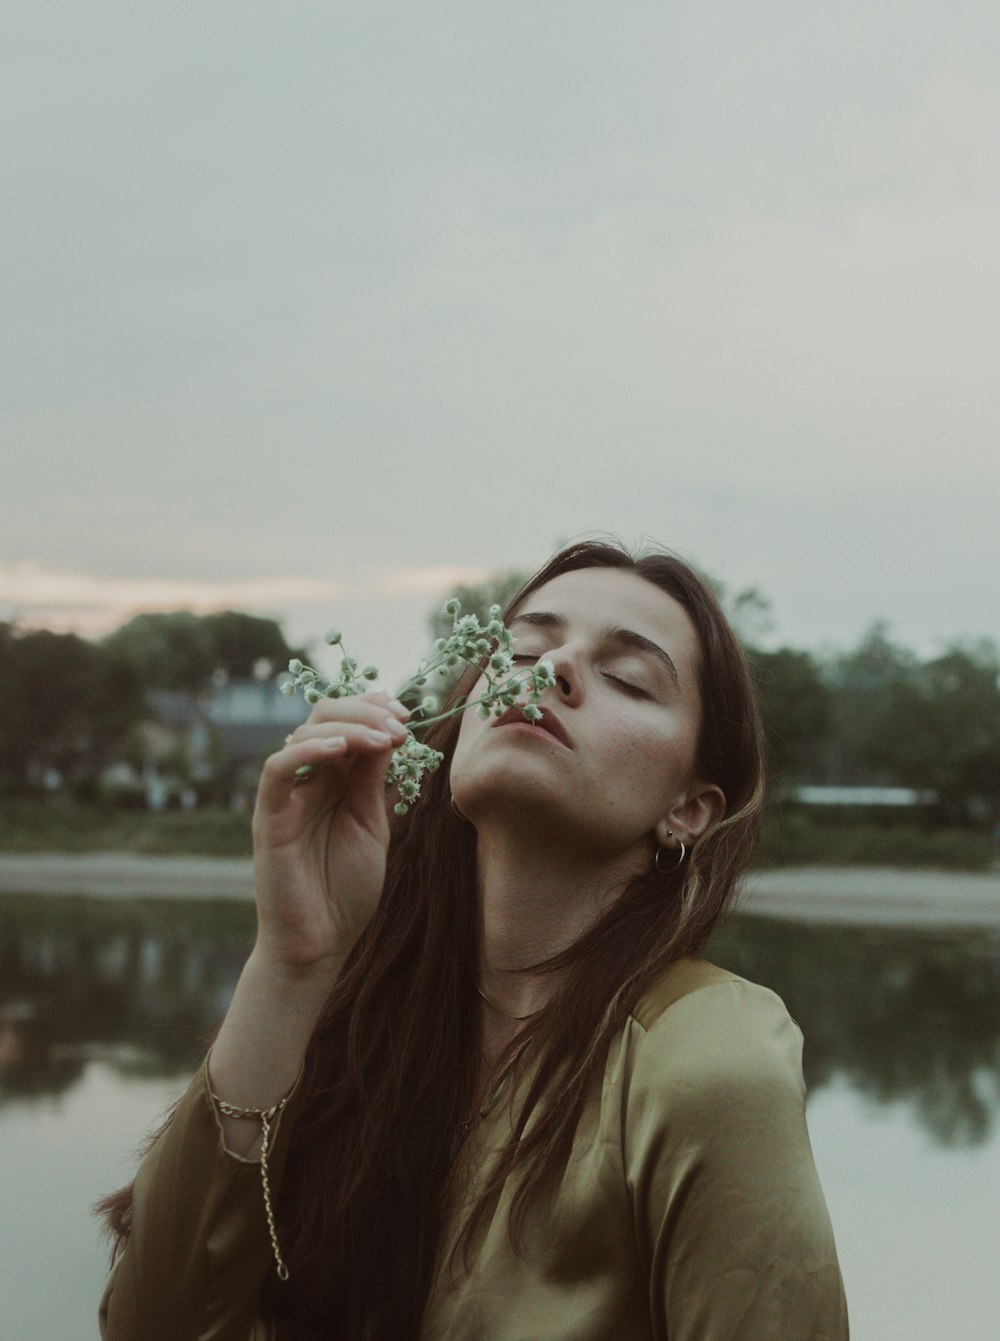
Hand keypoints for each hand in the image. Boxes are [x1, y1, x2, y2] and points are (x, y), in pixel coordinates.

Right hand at [250, 691, 409, 972]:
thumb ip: (373, 781)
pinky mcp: (269, 817)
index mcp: (334, 779)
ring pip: (302, 733)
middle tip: (399, 722)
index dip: (373, 709)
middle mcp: (307, 779)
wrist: (321, 943)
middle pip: (323, 717)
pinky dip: (305, 750)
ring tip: (383, 737)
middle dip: (364, 710)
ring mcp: (286, 795)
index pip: (346, 722)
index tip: (407, 714)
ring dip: (347, 726)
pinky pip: (276, 771)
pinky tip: (340, 749)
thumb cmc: (346, 889)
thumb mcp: (370, 824)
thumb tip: (388, 731)